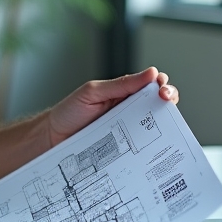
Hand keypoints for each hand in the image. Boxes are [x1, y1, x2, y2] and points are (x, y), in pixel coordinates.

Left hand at [47, 67, 178, 147]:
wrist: (52, 138)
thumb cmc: (69, 112)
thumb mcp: (93, 93)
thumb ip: (120, 84)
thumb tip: (150, 73)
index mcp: (124, 93)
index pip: (151, 85)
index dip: (162, 84)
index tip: (162, 88)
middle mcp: (130, 111)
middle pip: (159, 105)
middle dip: (169, 99)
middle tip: (166, 100)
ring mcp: (128, 130)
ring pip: (154, 127)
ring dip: (163, 124)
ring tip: (162, 121)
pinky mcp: (125, 149)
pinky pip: (142, 147)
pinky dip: (151, 147)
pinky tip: (154, 146)